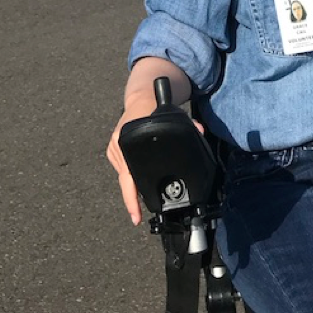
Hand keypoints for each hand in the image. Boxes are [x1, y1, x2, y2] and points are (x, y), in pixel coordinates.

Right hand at [106, 105, 205, 225]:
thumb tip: (200, 131)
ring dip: (133, 183)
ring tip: (143, 194)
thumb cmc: (156, 108)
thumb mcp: (173, 116)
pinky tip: (138, 177)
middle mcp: (118, 145)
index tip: (135, 215)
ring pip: (124, 175)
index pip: (128, 176)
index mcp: (128, 138)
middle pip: (126, 179)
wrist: (141, 96)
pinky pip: (122, 168)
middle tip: (138, 215)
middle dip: (134, 196)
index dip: (132, 198)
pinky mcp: (112, 149)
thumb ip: (189, 125)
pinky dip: (130, 173)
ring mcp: (113, 148)